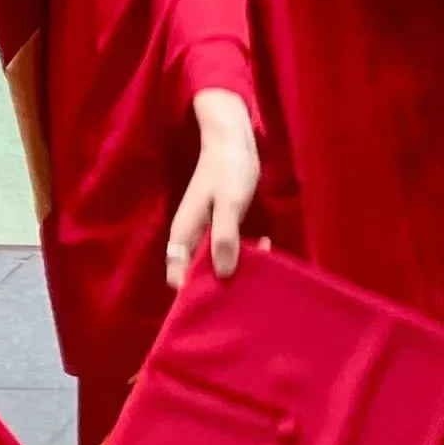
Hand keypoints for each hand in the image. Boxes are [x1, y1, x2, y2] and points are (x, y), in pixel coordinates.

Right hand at [167, 91, 259, 288]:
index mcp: (184, 234)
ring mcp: (206, 231)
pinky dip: (244, 253)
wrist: (233, 140)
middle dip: (219, 285)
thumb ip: (225, 237)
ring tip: (261, 271)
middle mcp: (191, 237)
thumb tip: (223, 274)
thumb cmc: (228, 170)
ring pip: (215, 263)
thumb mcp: (229, 204)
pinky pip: (229, 249)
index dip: (193, 293)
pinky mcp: (222, 225)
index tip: (218, 304)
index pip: (177, 276)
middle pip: (196, 274)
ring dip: (236, 269)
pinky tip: (266, 250)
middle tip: (246, 292)